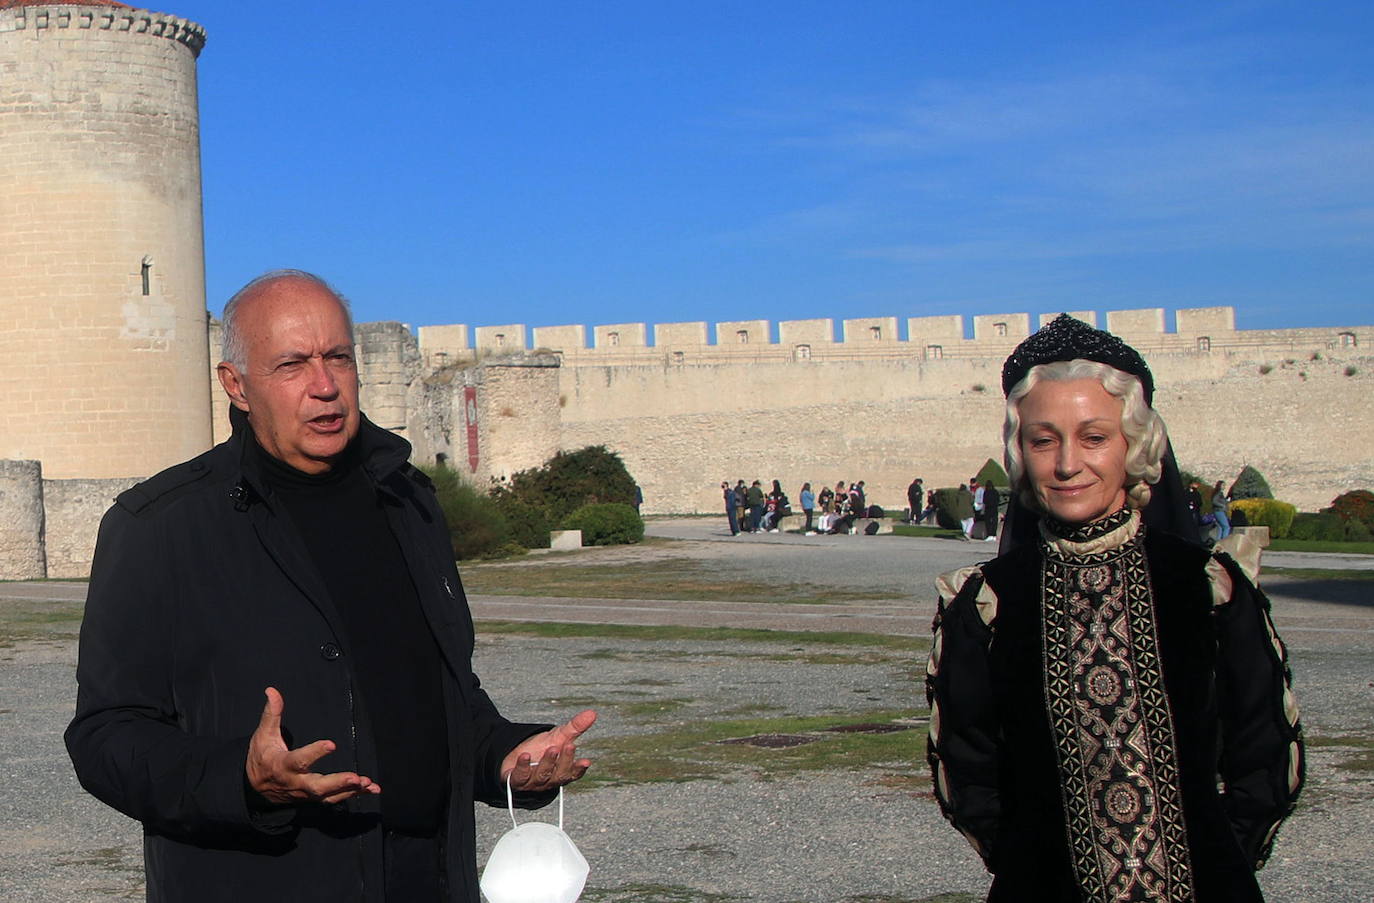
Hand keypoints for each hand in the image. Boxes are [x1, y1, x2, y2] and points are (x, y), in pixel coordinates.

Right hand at [245, 687, 380, 805]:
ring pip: (328, 796)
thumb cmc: (262, 756)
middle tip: (355, 777)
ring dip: (349, 790)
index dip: (315, 753)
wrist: (255, 788)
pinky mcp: (314, 798)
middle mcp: (295, 782)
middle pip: (317, 786)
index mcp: (282, 765)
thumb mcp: (263, 734)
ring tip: (368, 783)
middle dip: (337, 782)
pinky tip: (371, 789)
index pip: (299, 760)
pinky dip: (353, 795)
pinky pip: (334, 799)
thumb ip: (272, 713)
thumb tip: (272, 690)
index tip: (332, 744)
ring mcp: (306, 793)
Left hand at [500, 709, 596, 792]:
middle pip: (559, 775)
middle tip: (567, 746)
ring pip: (542, 776)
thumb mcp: (558, 737)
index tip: (586, 761)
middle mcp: (549, 780)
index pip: (573, 773)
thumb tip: (592, 713)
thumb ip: (575, 727)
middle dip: (564, 761)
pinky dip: (523, 766)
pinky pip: (520, 776)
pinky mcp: (516, 780)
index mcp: (561, 771)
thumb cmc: (539, 748)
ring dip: (547, 763)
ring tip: (551, 748)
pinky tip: (525, 755)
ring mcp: (532, 782)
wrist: (513, 755)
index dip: (579, 768)